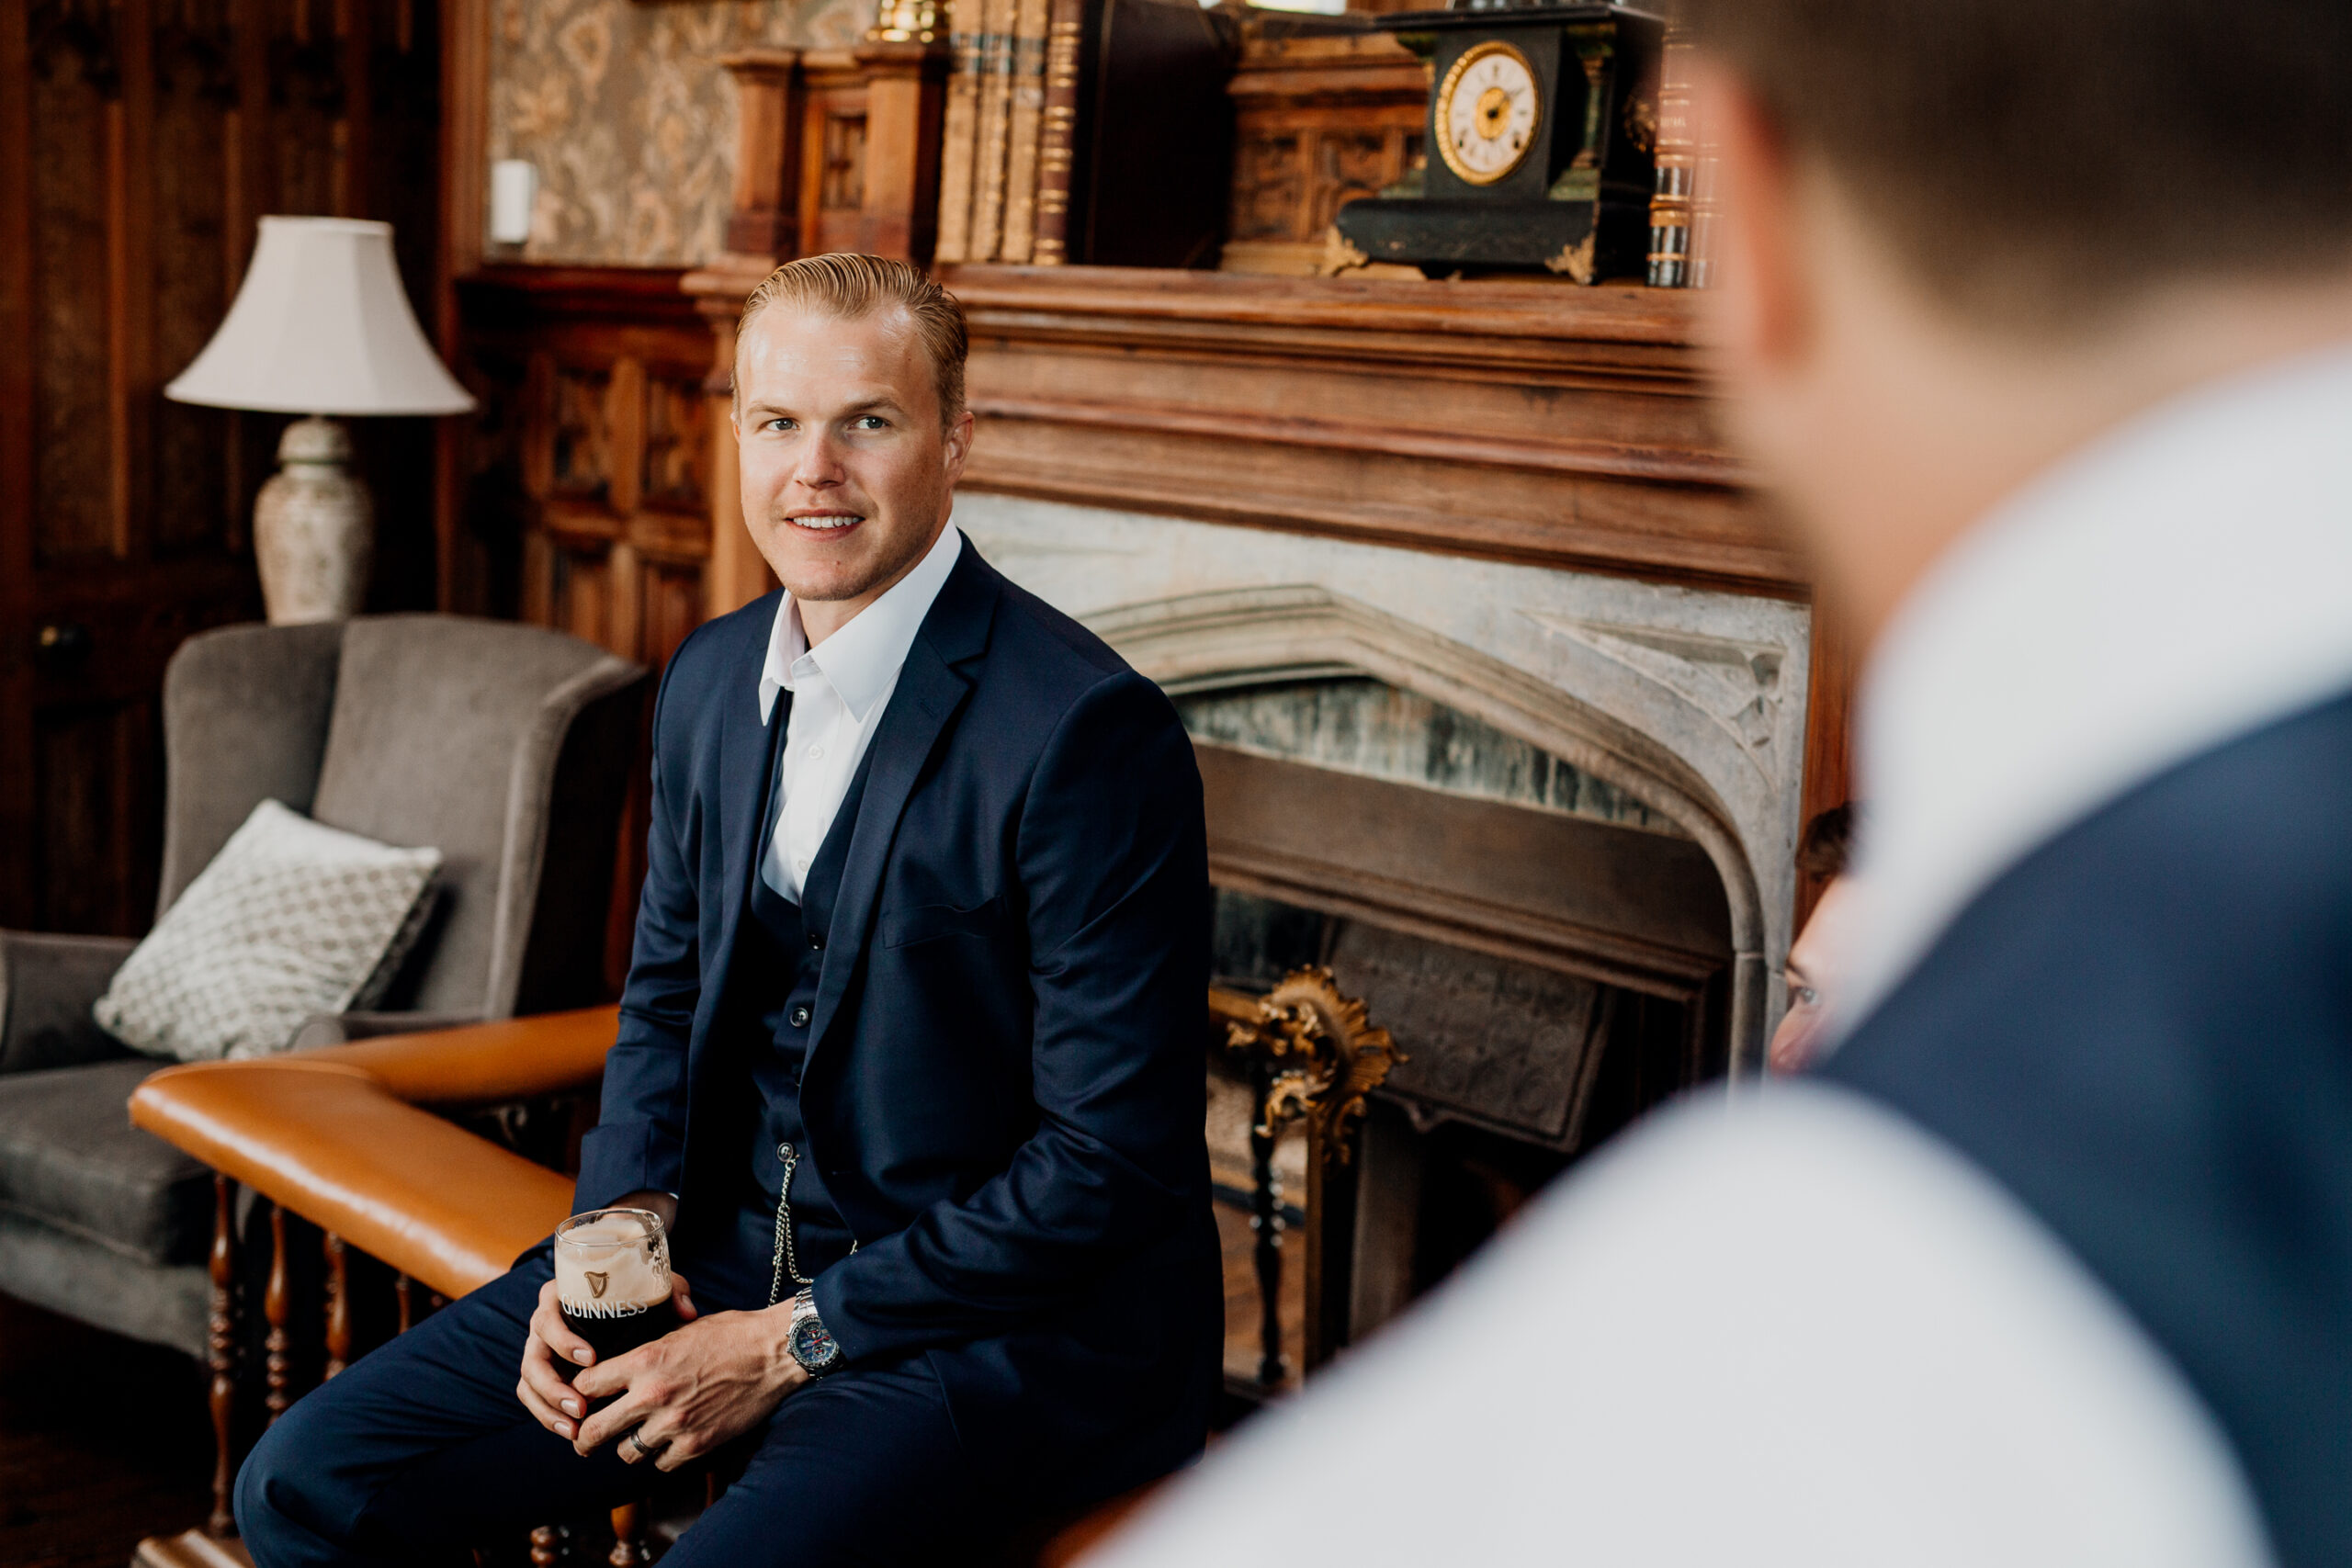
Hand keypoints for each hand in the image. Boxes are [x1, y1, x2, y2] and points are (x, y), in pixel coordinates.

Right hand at [515, 1267, 697, 1444]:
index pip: (549, 1317)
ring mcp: (540, 1352)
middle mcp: (544, 1325)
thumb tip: (688, 1313)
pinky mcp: (542, 1376)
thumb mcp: (652, 1287)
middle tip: (581, 1407)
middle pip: (533, 1357)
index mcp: (560, 1298)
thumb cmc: (637, 1295)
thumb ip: (670, 1291)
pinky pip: (535, 1399)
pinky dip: (549, 1417)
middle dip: (553, 1386)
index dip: (564, 1340)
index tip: (591, 1359)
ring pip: (529, 1384)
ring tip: (575, 1428)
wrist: (624, 1312)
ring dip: (549, 1408)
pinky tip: (571, 1431)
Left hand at [572, 1303, 808, 1470]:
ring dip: (630, 1445)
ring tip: (638, 1436)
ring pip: (627, 1452)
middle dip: (583, 1437)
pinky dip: (664, 1455)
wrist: (774, 1351)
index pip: (587, 1385)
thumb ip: (649, 1352)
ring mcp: (674, 1423)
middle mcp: (653, 1394)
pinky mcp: (697, 1444)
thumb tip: (624, 1367)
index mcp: (645, 1359)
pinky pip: (662, 1463)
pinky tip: (672, 1441)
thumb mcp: (681, 1330)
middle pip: (594, 1430)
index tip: (583, 1398)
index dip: (580, 1392)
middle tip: (582, 1440)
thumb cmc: (732, 1332)